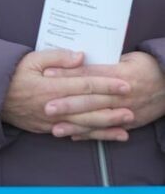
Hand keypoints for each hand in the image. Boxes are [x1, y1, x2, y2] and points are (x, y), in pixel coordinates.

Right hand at [2, 49, 130, 137]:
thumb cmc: (11, 74)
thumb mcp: (31, 59)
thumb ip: (57, 57)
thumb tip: (81, 56)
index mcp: (50, 87)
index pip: (84, 85)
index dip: (106, 85)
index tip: (124, 84)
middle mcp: (52, 106)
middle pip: (88, 108)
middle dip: (111, 108)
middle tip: (131, 107)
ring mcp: (50, 120)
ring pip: (83, 124)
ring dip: (106, 125)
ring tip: (125, 125)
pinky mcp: (47, 129)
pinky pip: (73, 133)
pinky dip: (91, 135)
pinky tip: (105, 136)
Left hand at [40, 51, 164, 140]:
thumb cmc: (146, 66)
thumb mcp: (127, 57)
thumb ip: (103, 60)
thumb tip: (77, 58)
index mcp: (120, 74)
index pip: (89, 74)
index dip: (68, 75)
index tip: (47, 75)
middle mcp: (122, 94)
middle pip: (91, 99)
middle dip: (67, 104)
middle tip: (46, 107)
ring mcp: (127, 110)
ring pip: (97, 119)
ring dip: (76, 125)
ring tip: (55, 129)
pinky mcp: (130, 122)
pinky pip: (107, 130)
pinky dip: (91, 134)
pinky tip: (73, 136)